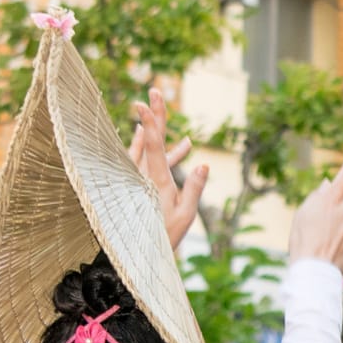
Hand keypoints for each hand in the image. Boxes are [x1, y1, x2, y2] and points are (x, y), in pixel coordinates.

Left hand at [130, 88, 208, 253]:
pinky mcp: (138, 185)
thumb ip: (194, 188)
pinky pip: (143, 160)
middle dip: (153, 114)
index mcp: (156, 180)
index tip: (144, 103)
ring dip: (152, 129)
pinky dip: (150, 147)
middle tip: (153, 91)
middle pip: (149, 139)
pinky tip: (158, 139)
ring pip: (145, 148)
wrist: (139, 252)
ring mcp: (139, 179)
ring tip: (153, 110)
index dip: (150, 122)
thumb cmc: (164, 236)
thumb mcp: (185, 216)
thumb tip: (204, 164)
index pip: (153, 145)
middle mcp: (144, 175)